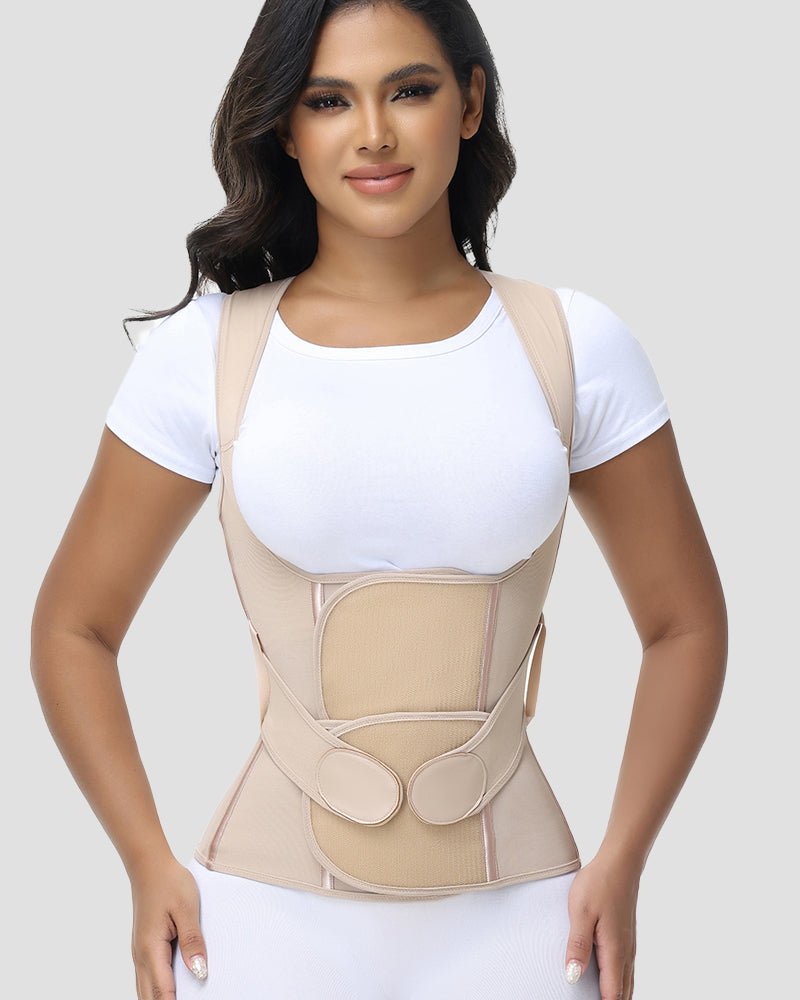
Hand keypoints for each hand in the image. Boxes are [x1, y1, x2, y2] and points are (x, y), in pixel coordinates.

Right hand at [130, 856, 207, 998]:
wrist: (150, 866)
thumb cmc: (169, 883)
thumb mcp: (186, 909)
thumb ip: (192, 941)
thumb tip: (200, 972)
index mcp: (151, 948)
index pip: (162, 991)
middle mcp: (140, 955)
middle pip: (150, 997)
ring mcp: (139, 953)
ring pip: (145, 989)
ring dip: (160, 999)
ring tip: (181, 999)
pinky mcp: (142, 947)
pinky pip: (147, 977)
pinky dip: (157, 989)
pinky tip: (172, 990)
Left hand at [563, 854, 639, 998]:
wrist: (619, 863)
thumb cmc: (599, 884)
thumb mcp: (581, 912)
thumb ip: (577, 945)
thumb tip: (573, 977)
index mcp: (614, 952)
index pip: (612, 995)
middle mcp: (625, 954)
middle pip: (622, 994)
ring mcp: (628, 946)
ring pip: (626, 983)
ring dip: (614, 995)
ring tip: (597, 997)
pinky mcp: (626, 938)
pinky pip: (625, 970)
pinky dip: (617, 983)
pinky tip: (606, 981)